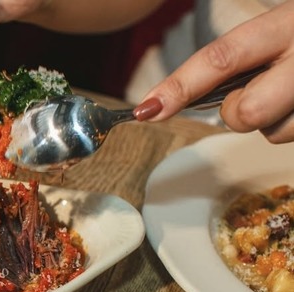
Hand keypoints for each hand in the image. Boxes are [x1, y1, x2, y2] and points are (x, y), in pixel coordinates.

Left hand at [135, 0, 293, 143]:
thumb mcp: (277, 31)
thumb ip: (238, 60)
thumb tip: (179, 98)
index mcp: (285, 24)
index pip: (221, 57)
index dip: (179, 86)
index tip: (146, 110)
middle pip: (246, 112)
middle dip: (238, 113)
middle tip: (255, 94)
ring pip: (274, 134)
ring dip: (274, 121)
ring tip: (293, 93)